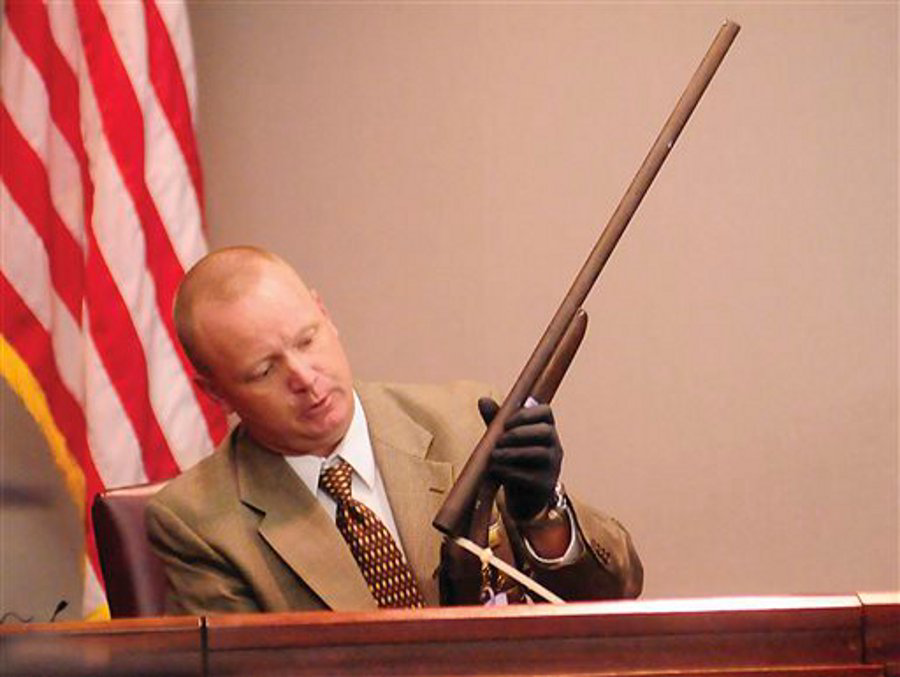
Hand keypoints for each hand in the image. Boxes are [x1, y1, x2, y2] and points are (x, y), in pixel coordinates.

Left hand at [478, 397, 562, 520]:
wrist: (523, 498)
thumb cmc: (514, 462)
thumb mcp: (504, 439)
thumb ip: (496, 420)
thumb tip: (483, 400)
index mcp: (546, 429)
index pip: (545, 411)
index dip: (525, 414)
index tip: (505, 423)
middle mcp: (554, 446)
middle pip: (545, 431)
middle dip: (519, 433)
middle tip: (499, 440)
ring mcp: (553, 466)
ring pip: (538, 453)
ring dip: (512, 453)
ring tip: (494, 455)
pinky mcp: (544, 485)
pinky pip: (530, 476)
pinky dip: (510, 472)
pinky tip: (496, 471)